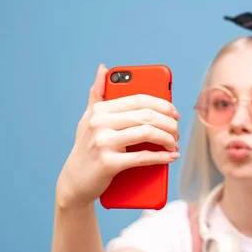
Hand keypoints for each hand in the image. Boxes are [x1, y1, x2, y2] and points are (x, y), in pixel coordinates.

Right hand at [56, 64, 180, 208]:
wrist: (74, 183)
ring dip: (168, 139)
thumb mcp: (87, 119)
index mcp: (99, 110)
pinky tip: (172, 156)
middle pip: (147, 116)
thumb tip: (103, 68)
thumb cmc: (85, 148)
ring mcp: (103, 143)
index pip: (139, 100)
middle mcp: (99, 123)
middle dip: (169, 123)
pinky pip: (143, 157)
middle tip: (177, 132)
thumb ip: (97, 93)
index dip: (162, 104)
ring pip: (147, 133)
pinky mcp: (109, 163)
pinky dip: (162, 157)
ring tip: (174, 144)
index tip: (175, 113)